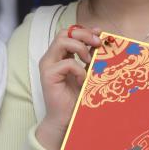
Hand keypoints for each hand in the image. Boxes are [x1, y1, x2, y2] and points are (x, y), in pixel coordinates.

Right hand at [34, 24, 101, 149]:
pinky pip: (67, 63)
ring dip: (80, 48)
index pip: (69, 33)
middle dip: (84, 34)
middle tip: (98, 43)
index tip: (100, 34)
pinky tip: (83, 80)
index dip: (85, 30)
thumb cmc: (75, 98)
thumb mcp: (87, 72)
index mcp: (59, 55)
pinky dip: (79, 69)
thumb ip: (89, 57)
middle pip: (64, 33)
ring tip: (89, 61)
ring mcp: (47, 65)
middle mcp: (50, 58)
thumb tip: (100, 40)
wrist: (65, 119)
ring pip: (62, 41)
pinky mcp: (48, 75)